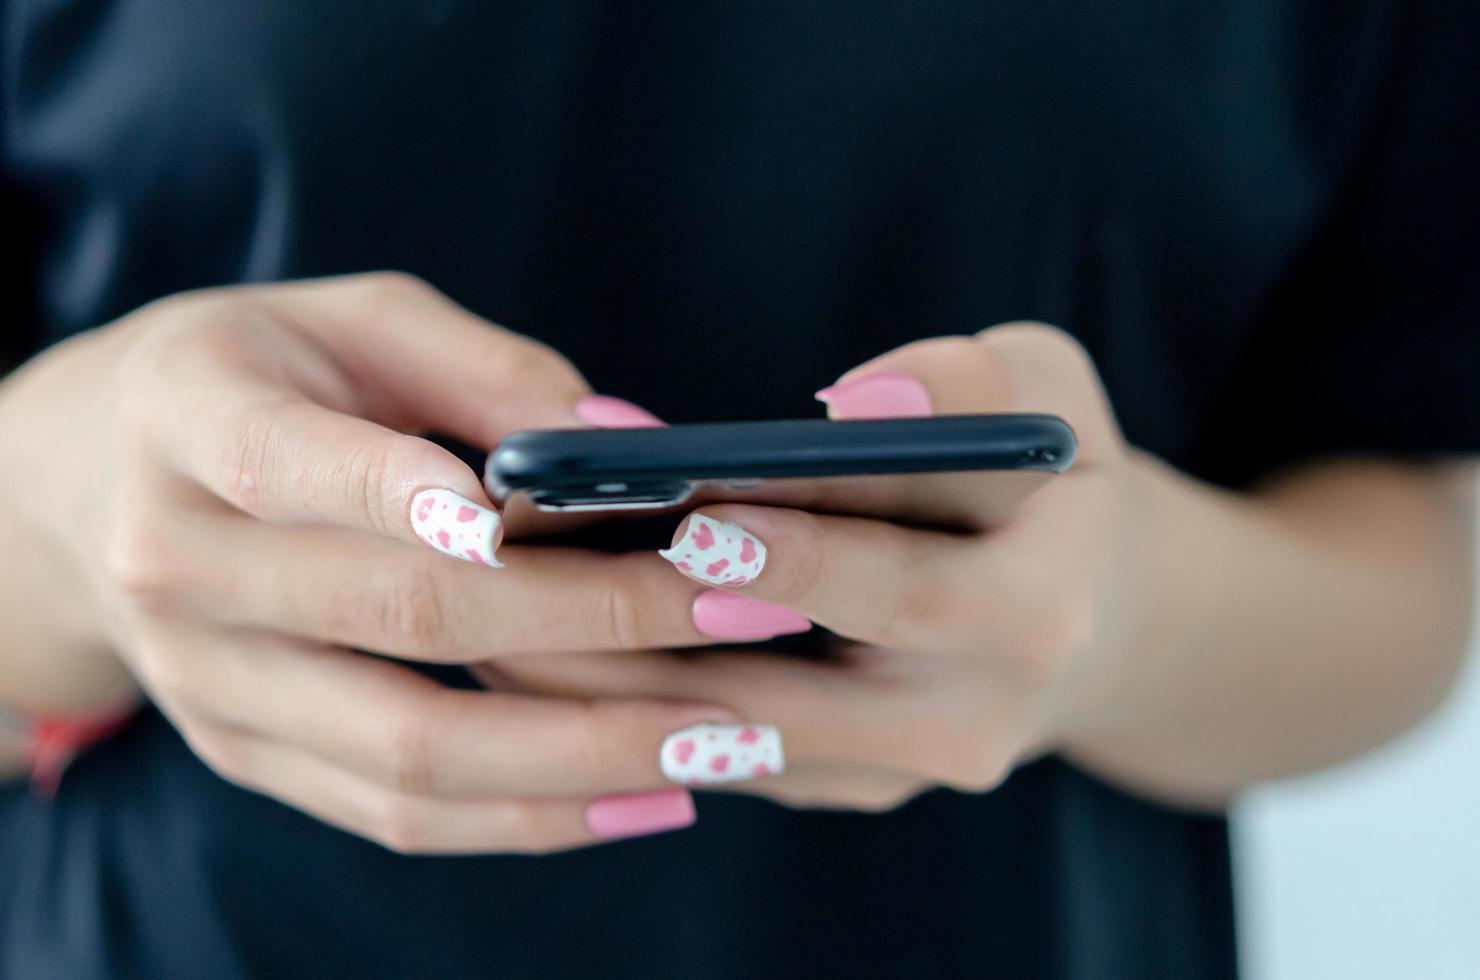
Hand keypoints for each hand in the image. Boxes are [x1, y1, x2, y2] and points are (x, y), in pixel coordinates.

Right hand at [0, 273, 752, 850]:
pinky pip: (391, 811)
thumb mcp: (353, 321)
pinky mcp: (244, 751)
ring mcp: (207, 680)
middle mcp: (179, 566)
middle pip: (402, 617)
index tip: (591, 517)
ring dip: (580, 756)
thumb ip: (485, 368)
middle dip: (596, 624)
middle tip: (743, 613)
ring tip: (719, 742)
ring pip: (406, 751)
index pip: (310, 467)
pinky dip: (524, 817)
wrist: (93, 481)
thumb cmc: (258, 374)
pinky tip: (640, 797)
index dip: (439, 497)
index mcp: (192, 423)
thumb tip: (631, 440)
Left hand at [484, 323, 1186, 810]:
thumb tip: (849, 408)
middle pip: (788, 698)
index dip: (798, 559)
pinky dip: (638, 700)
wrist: (1089, 611)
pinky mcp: (840, 784)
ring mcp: (897, 772)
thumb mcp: (1052, 393)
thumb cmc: (1051, 476)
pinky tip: (547, 641)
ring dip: (614, 685)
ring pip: (732, 741)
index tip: (693, 519)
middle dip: (655, 640)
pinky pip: (724, 751)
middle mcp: (967, 723)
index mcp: (1037, 618)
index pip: (904, 593)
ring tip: (501, 611)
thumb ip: (969, 385)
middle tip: (538, 581)